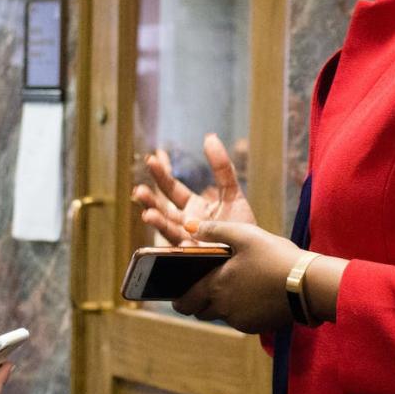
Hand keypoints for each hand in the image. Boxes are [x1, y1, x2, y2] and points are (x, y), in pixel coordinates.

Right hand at [132, 133, 256, 244]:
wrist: (256, 252)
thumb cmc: (243, 225)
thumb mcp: (233, 192)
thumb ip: (222, 167)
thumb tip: (209, 137)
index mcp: (193, 208)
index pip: (172, 189)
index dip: (161, 175)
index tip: (151, 160)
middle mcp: (186, 224)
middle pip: (162, 210)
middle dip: (150, 201)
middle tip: (138, 190)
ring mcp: (188, 241)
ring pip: (167, 230)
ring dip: (157, 222)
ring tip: (147, 214)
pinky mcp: (194, 257)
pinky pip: (181, 250)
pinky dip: (175, 244)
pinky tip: (175, 240)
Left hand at [170, 219, 303, 333]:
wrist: (307, 284)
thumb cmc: (274, 255)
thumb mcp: (244, 235)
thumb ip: (215, 230)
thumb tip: (189, 225)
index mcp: (216, 286)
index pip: (185, 301)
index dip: (178, 300)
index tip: (175, 297)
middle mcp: (224, 308)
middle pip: (199, 312)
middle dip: (196, 305)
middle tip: (200, 293)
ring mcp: (240, 320)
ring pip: (220, 316)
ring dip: (219, 307)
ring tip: (229, 290)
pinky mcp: (256, 327)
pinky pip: (239, 321)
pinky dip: (239, 312)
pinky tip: (251, 296)